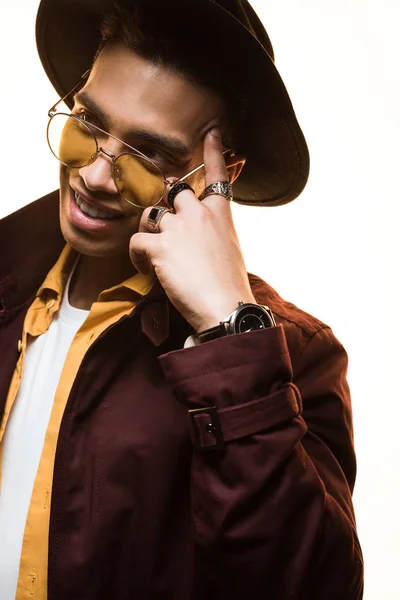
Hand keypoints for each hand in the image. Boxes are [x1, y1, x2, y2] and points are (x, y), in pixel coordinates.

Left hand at [129, 128, 255, 332]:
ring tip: (153, 257)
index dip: (213, 151)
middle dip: (163, 206)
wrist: (226, 307)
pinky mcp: (160, 246)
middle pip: (172, 191)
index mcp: (220, 213)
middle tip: (162, 228)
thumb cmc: (229, 285)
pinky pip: (136, 241)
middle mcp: (199, 213)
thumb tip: (200, 234)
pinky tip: (147, 270)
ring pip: (149, 215)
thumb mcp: (230, 249)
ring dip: (147, 233)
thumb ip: (215, 232)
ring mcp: (179, 228)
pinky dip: (137, 257)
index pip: (217, 174)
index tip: (211, 132)